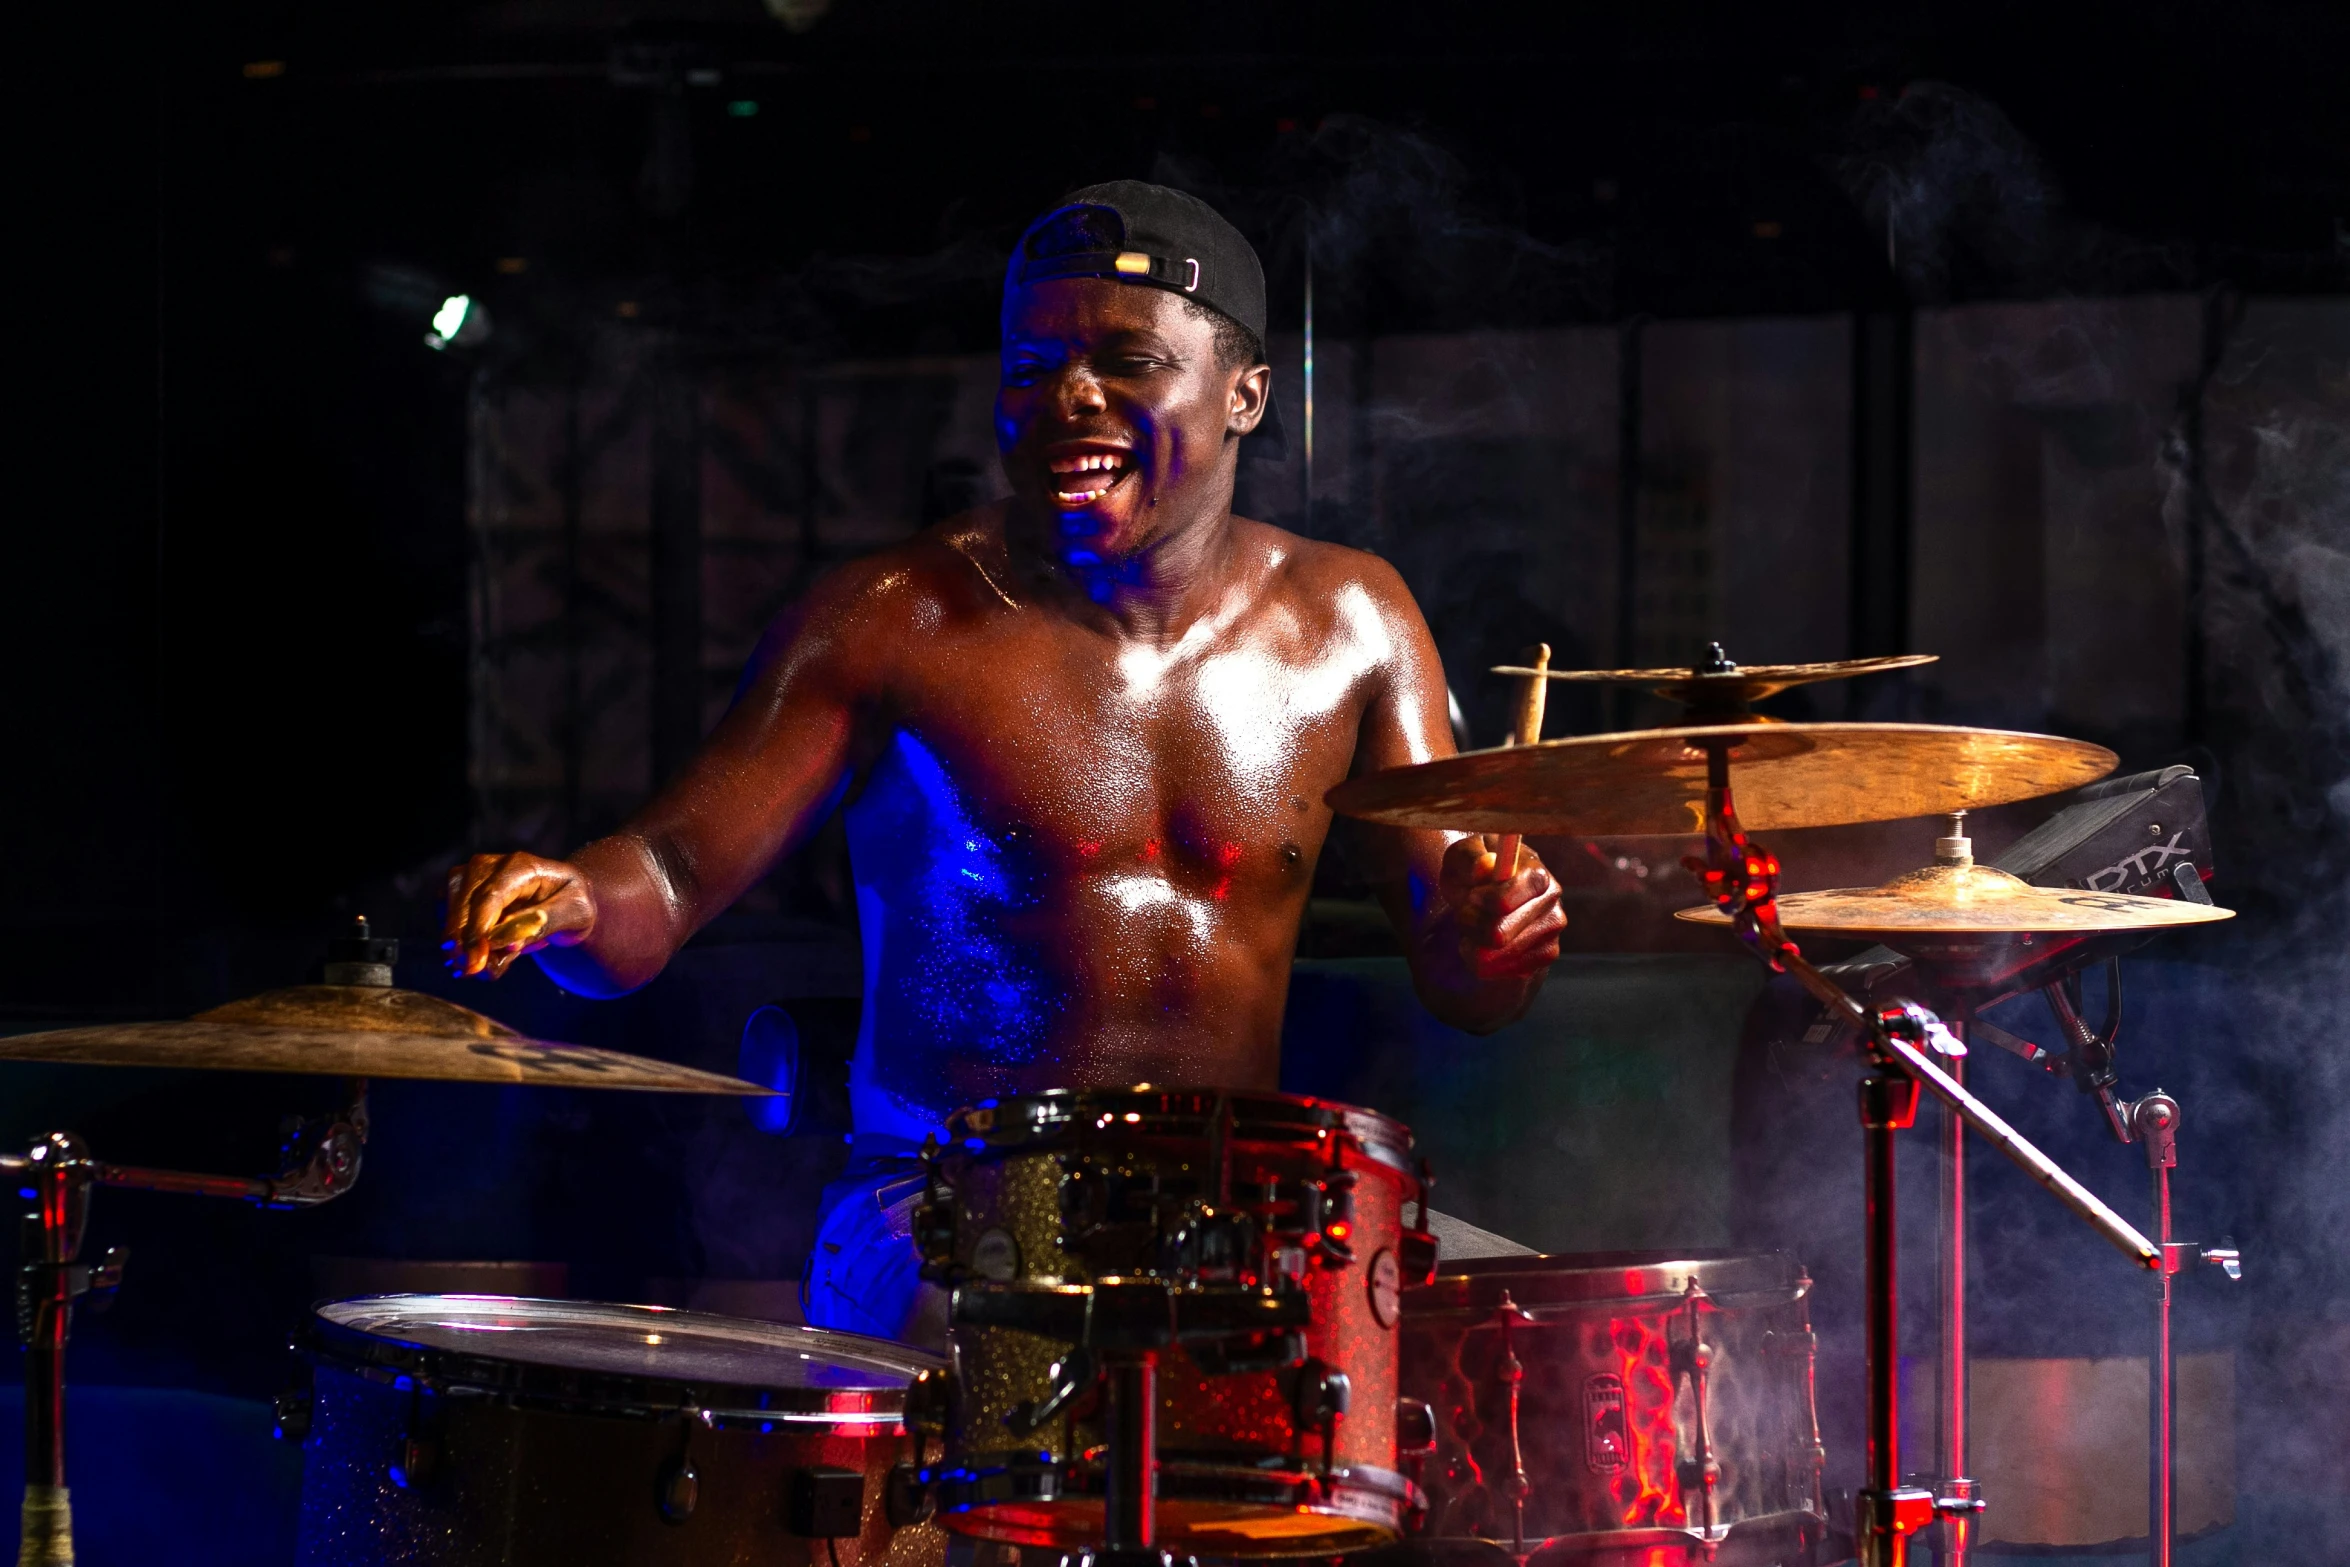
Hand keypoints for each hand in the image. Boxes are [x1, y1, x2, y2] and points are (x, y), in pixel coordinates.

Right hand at [443, 851, 597, 978]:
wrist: (564, 898)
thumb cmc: (572, 902)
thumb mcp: (576, 912)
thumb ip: (544, 923)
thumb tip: (511, 941)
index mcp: (522, 866)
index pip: (491, 896)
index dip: (479, 930)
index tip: (474, 961)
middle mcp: (491, 866)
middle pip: (465, 903)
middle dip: (464, 941)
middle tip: (470, 972)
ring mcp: (472, 877)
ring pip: (450, 911)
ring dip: (458, 945)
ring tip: (474, 971)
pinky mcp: (461, 893)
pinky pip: (449, 919)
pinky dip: (458, 943)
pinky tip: (474, 961)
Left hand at [1435, 834, 1566, 980]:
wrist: (1487, 900)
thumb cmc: (1474, 872)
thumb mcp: (1463, 855)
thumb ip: (1470, 857)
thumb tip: (1484, 866)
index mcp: (1537, 875)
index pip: (1503, 901)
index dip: (1479, 901)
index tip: (1471, 895)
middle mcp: (1553, 906)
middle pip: (1498, 934)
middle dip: (1471, 924)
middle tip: (1465, 913)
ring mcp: (1551, 935)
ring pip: (1494, 957)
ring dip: (1472, 943)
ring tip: (1473, 926)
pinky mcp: (1543, 958)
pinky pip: (1497, 971)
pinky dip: (1479, 960)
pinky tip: (1483, 944)